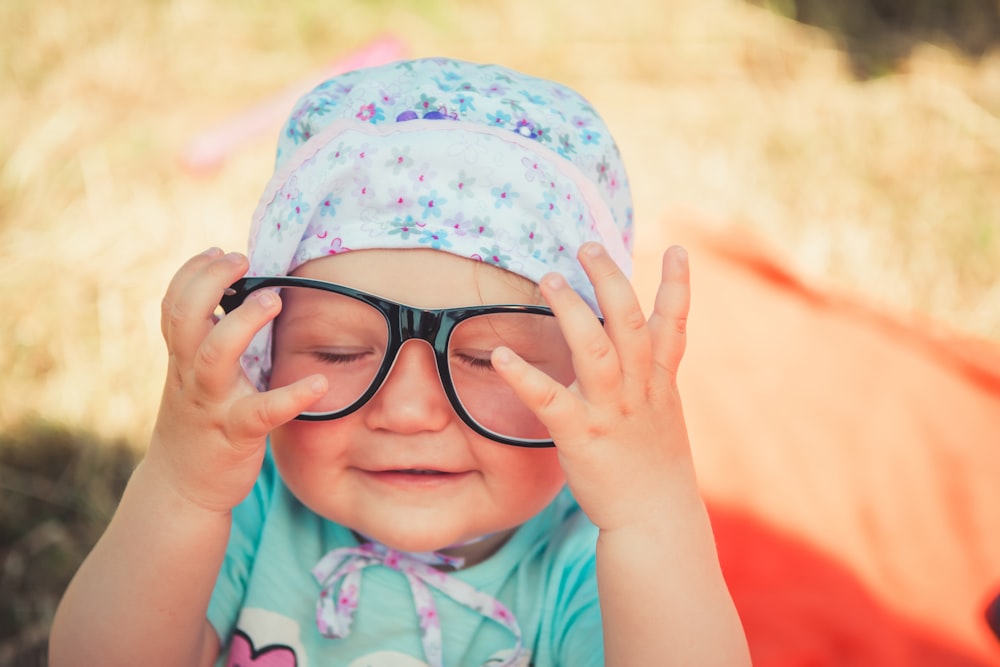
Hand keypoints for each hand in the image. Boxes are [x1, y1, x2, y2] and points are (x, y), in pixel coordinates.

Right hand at [148, 248, 326, 512]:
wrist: (181, 487)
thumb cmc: (199, 422)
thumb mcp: (194, 378)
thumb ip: (209, 340)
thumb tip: (235, 296)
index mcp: (183, 359)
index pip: (174, 305)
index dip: (192, 274)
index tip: (217, 252)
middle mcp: (191, 376)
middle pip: (184, 318)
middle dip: (208, 282)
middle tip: (240, 259)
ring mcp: (212, 404)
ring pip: (214, 357)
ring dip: (241, 323)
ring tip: (272, 300)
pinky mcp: (236, 435)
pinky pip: (263, 412)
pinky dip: (292, 396)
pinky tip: (320, 381)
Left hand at [493, 243, 694, 531]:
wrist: (656, 520)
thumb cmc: (653, 467)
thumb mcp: (662, 415)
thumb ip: (648, 378)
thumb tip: (632, 350)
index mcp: (659, 383)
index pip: (674, 326)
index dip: (677, 286)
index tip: (678, 248)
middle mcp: (639, 390)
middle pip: (629, 324)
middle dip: (610, 280)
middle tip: (588, 246)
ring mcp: (612, 412)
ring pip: (596, 350)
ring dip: (573, 310)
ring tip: (549, 278)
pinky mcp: (582, 437)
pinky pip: (550, 400)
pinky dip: (525, 375)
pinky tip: (501, 354)